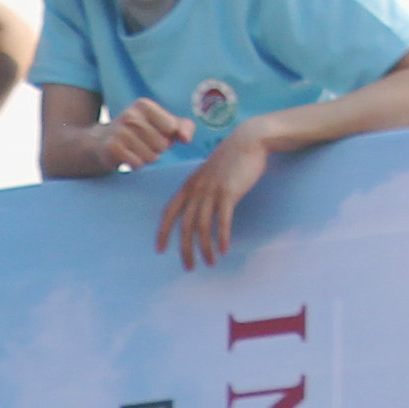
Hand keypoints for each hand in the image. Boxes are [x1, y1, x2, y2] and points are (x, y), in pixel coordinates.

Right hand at [93, 97, 195, 173]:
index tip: (155, 132)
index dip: (167, 136)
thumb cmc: (141, 133)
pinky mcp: (113, 148)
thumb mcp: (164, 124)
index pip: (172, 128)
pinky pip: (138, 164)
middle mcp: (130, 115)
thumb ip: (185, 127)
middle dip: (157, 149)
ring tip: (135, 150)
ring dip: (147, 158)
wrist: (103, 142)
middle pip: (163, 144)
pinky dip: (136, 164)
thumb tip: (186, 139)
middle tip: (143, 143)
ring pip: (152, 156)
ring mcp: (119, 131)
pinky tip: (127, 156)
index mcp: (144, 105)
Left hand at [156, 129, 275, 268]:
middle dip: (185, 249)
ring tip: (209, 262)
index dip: (162, 232)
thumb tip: (198, 208)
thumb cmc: (230, 158)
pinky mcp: (228, 193)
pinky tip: (223, 250)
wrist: (249, 140)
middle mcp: (196, 190)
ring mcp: (211, 191)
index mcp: (188, 186)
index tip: (159, 250)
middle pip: (185, 226)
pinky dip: (221, 237)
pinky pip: (222, 221)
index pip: (169, 213)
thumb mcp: (207, 174)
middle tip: (189, 267)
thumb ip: (200, 190)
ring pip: (202, 227)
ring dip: (205, 248)